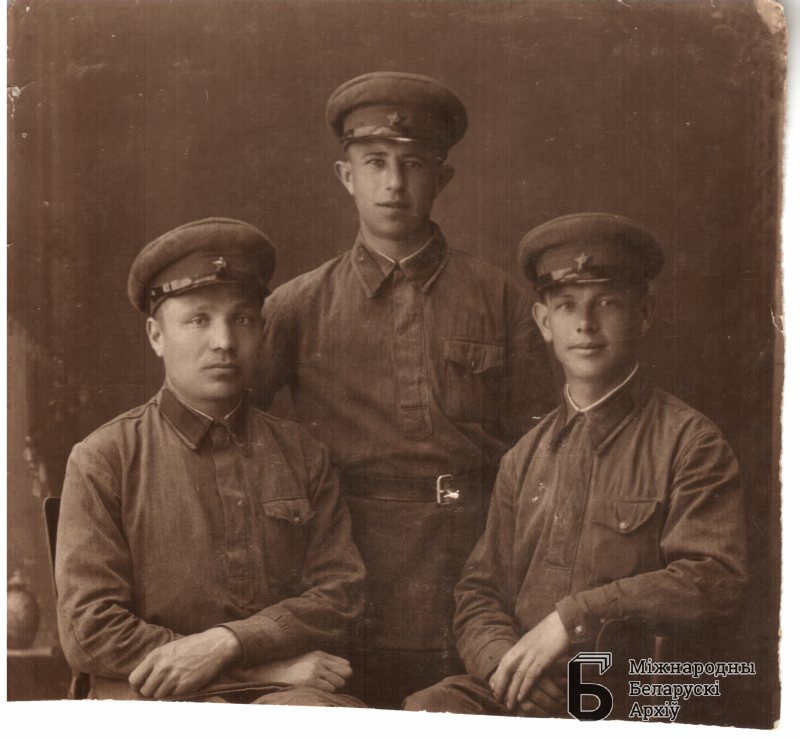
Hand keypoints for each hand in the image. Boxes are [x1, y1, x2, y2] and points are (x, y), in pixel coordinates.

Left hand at [129, 627, 241, 698]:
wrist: (215, 645)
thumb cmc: (192, 646)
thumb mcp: (169, 648)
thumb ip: (154, 663)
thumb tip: (141, 682)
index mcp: (156, 655)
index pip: (134, 679)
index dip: (139, 685)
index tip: (145, 685)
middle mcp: (162, 667)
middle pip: (145, 691)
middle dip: (151, 691)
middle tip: (161, 685)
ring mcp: (173, 677)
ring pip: (158, 696)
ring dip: (164, 692)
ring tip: (174, 682)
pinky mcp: (184, 685)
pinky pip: (172, 696)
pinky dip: (176, 692)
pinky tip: (183, 682)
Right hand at [230, 650, 351, 692]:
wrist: (273, 674)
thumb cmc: (294, 671)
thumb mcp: (311, 661)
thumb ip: (329, 663)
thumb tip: (350, 670)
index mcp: (320, 654)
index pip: (345, 664)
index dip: (343, 673)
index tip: (334, 678)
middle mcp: (319, 660)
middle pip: (345, 673)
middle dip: (339, 680)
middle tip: (327, 684)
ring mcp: (315, 670)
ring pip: (339, 682)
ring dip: (332, 687)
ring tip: (319, 687)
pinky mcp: (311, 680)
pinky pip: (330, 689)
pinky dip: (326, 692)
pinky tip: (315, 690)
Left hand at [489, 611, 568, 710]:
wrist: (563, 621)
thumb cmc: (552, 631)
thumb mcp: (535, 640)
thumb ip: (528, 649)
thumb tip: (525, 660)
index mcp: (520, 645)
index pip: (503, 662)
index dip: (497, 675)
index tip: (493, 687)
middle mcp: (522, 649)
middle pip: (506, 669)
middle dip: (500, 685)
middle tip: (498, 699)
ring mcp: (532, 653)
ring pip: (516, 675)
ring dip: (511, 691)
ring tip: (509, 705)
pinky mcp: (543, 658)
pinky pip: (530, 675)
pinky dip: (524, 687)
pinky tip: (521, 698)